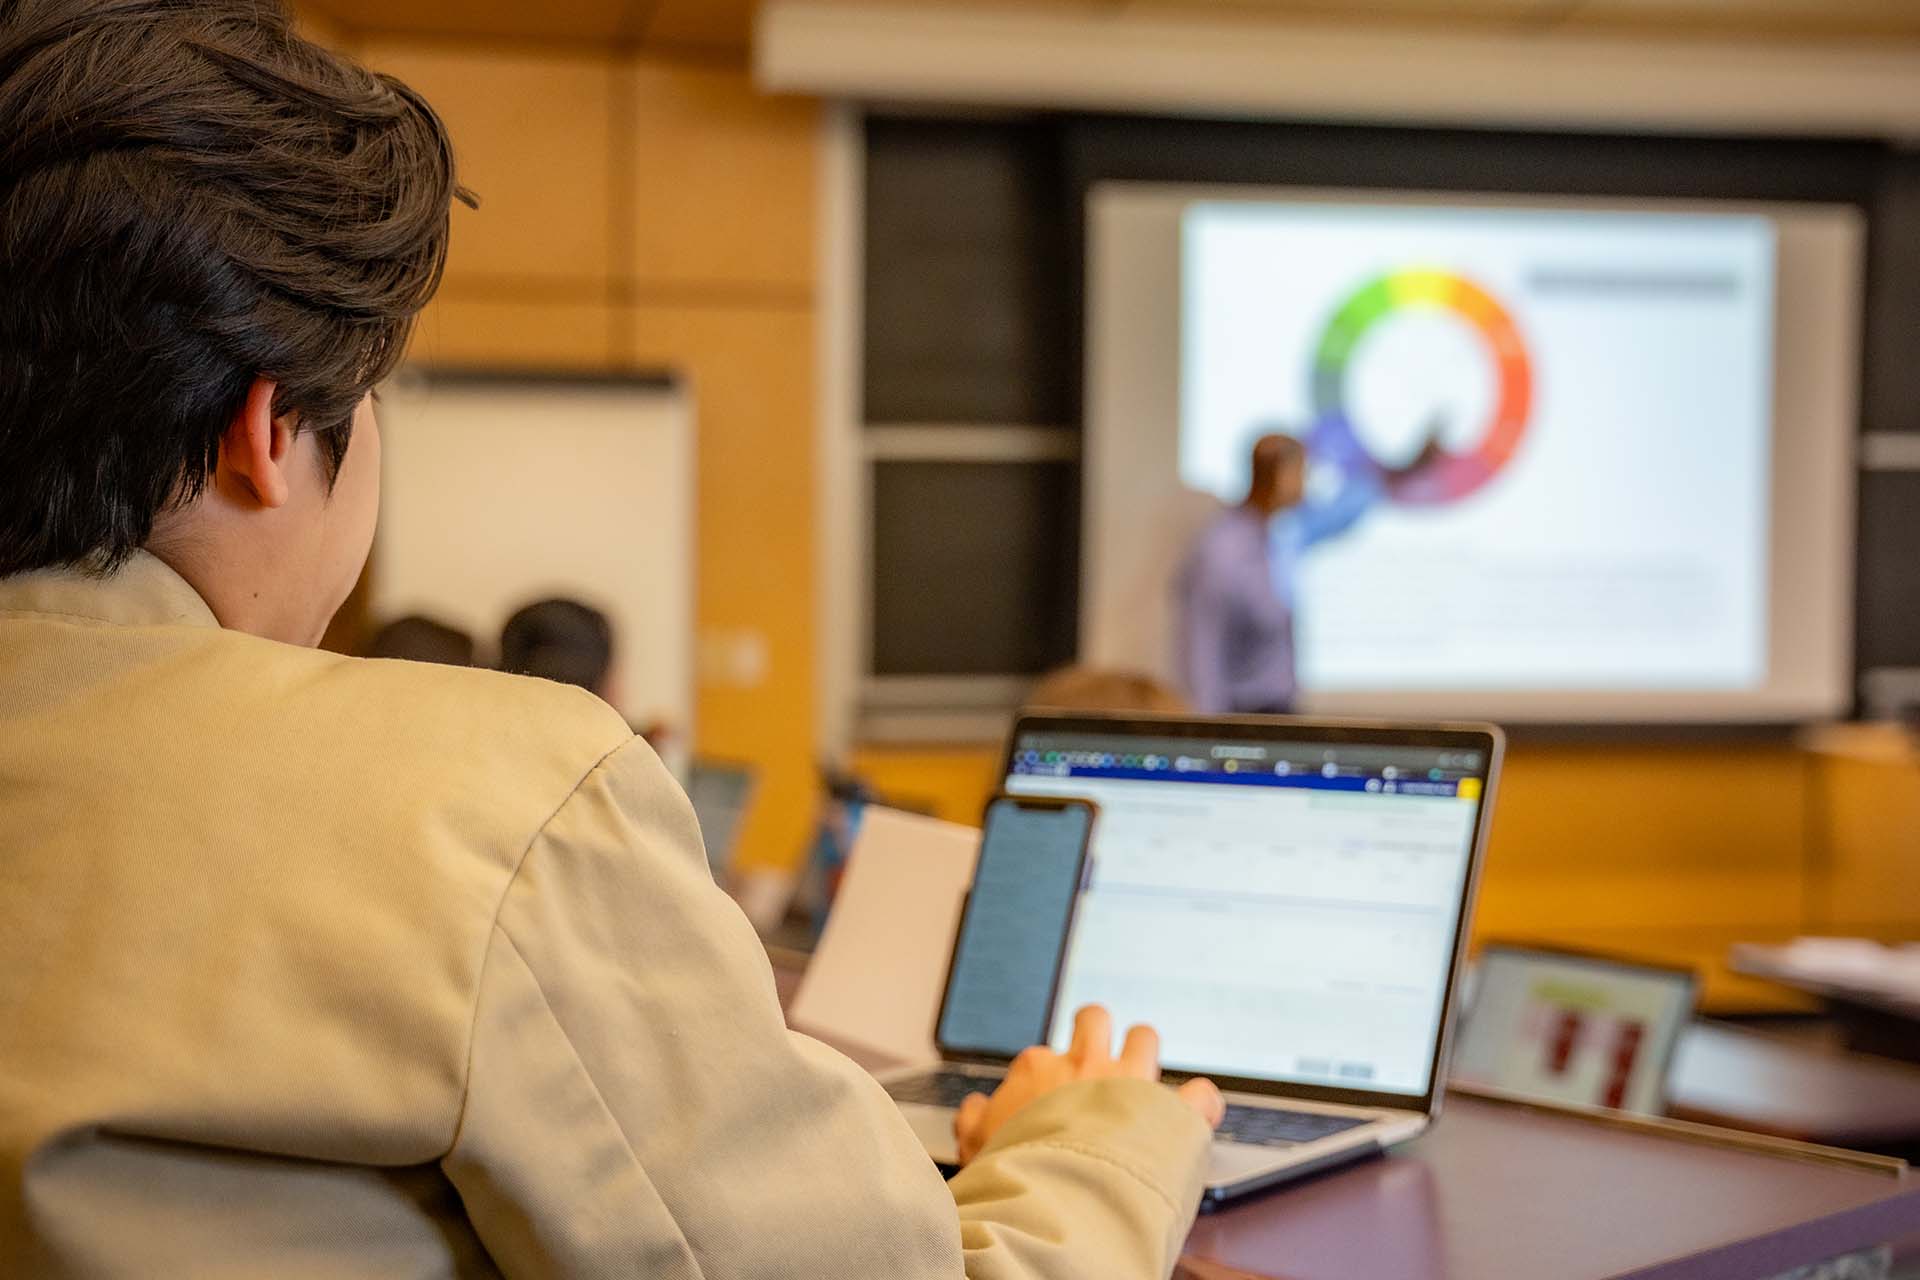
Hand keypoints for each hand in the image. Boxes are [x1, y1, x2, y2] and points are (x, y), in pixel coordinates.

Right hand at [952, 1004, 1225, 1164]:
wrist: (1056, 1197)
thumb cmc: (1013, 1173)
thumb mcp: (972, 1147)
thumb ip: (973, 1121)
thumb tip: (972, 1108)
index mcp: (1037, 1070)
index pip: (1041, 1056)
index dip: (1046, 1079)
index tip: (1046, 1102)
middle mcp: (1084, 1065)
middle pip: (1093, 1020)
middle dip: (1097, 1033)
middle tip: (1096, 1061)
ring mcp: (1130, 1082)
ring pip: (1144, 1037)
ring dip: (1145, 1055)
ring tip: (1142, 1079)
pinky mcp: (1168, 1111)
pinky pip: (1199, 1095)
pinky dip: (1199, 1105)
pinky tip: (1194, 1114)